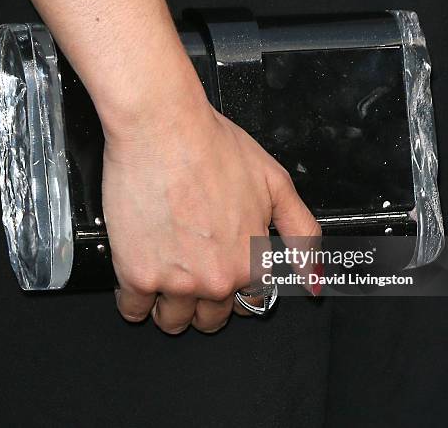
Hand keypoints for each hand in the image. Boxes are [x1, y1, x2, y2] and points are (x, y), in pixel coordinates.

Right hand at [103, 99, 319, 333]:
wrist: (162, 127)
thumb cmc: (212, 146)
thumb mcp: (276, 184)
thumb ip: (302, 234)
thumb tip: (314, 279)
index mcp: (251, 261)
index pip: (250, 305)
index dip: (235, 291)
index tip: (220, 274)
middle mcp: (217, 279)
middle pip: (210, 319)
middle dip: (202, 301)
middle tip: (189, 267)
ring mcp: (177, 281)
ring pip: (172, 321)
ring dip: (168, 307)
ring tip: (163, 271)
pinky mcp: (137, 275)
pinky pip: (133, 310)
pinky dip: (134, 300)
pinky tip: (138, 274)